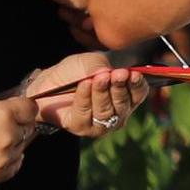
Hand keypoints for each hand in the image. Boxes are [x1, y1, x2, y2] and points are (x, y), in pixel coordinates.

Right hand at [0, 92, 41, 189]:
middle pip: (28, 130)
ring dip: (14, 144)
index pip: (31, 109)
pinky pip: (14, 166)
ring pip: (22, 149)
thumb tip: (12, 111)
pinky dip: (9, 160)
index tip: (20, 109)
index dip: (25, 108)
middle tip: (3, 125)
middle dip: (19, 126)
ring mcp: (3, 159)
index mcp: (3, 114)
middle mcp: (8, 137)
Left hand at [18, 52, 151, 138]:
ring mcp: (99, 124)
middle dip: (119, 87)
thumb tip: (114, 73)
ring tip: (98, 78)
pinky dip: (85, 97)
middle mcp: (116, 114)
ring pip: (106, 112)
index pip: (138, 94)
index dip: (137, 84)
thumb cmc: (76, 70)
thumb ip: (106, 66)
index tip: (132, 72)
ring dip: (102, 92)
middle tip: (116, 73)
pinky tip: (84, 84)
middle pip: (123, 104)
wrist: (50, 80)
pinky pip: (86, 113)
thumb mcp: (94, 62)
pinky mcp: (81, 127)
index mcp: (125, 97)